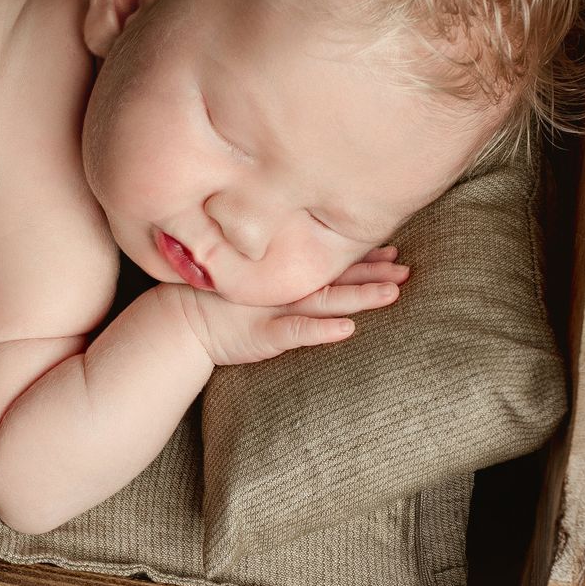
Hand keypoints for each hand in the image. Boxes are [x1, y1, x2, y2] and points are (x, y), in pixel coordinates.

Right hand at [170, 247, 409, 366]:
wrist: (177, 322)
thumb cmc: (211, 299)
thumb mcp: (245, 278)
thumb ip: (273, 269)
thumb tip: (304, 262)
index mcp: (283, 276)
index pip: (329, 263)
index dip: (363, 257)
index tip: (393, 249)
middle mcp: (284, 289)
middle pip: (336, 279)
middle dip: (374, 273)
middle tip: (407, 268)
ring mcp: (275, 311)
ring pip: (326, 301)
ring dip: (359, 297)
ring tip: (391, 293)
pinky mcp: (264, 336)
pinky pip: (297, 332)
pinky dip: (322, 330)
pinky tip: (348, 329)